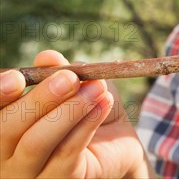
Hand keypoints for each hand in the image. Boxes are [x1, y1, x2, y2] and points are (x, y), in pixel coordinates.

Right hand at [0, 50, 152, 177]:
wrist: (118, 143)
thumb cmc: (87, 110)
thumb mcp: (74, 84)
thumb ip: (57, 72)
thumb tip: (47, 58)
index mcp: (4, 126)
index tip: (17, 78)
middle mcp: (6, 155)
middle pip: (7, 129)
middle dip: (39, 99)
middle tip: (70, 78)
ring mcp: (29, 174)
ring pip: (36, 143)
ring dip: (69, 110)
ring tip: (96, 87)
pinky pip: (67, 153)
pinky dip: (87, 123)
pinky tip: (103, 104)